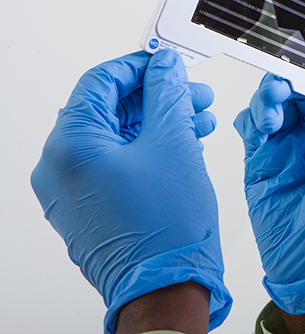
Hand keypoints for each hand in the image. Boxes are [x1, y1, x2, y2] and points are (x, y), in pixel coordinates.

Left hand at [31, 50, 231, 333]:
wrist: (167, 287)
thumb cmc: (166, 229)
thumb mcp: (173, 142)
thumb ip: (167, 94)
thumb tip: (164, 67)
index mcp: (70, 147)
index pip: (100, 82)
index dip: (140, 66)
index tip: (167, 63)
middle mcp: (61, 169)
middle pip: (109, 110)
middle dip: (157, 98)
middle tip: (191, 93)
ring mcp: (73, 192)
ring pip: (118, 138)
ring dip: (158, 123)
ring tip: (197, 119)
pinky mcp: (91, 209)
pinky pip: (118, 164)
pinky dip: (149, 150)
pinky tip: (184, 144)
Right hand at [234, 60, 304, 314]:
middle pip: (303, 85)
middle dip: (291, 76)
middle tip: (284, 82)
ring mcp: (291, 144)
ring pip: (276, 99)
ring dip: (271, 96)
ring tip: (273, 112)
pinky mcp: (264, 158)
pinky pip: (254, 123)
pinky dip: (253, 116)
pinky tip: (259, 126)